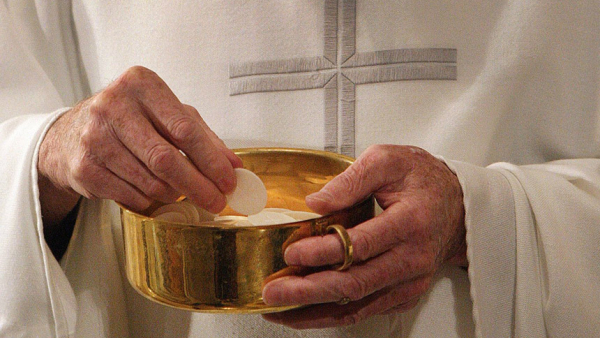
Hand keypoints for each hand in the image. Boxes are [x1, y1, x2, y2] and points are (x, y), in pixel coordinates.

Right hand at [38, 66, 241, 226]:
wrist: (71, 133)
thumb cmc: (130, 119)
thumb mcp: (167, 115)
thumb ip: (203, 137)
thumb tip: (235, 166)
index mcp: (140, 85)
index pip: (184, 128)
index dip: (211, 160)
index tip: (229, 180)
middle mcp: (113, 106)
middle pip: (166, 158)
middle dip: (198, 185)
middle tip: (216, 200)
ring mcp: (95, 137)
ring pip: (150, 182)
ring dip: (174, 193)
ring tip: (180, 191)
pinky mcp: (84, 167)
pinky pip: (131, 196)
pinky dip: (150, 201)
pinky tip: (153, 192)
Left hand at [262, 144, 465, 328]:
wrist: (458, 206)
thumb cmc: (423, 180)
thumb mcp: (388, 160)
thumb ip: (351, 179)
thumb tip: (315, 203)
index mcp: (411, 222)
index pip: (361, 244)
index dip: (324, 252)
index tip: (292, 252)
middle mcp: (413, 258)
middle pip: (356, 283)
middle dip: (309, 291)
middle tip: (273, 292)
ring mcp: (410, 281)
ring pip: (358, 305)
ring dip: (314, 310)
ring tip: (279, 309)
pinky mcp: (404, 294)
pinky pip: (365, 310)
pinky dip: (332, 314)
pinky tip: (304, 312)